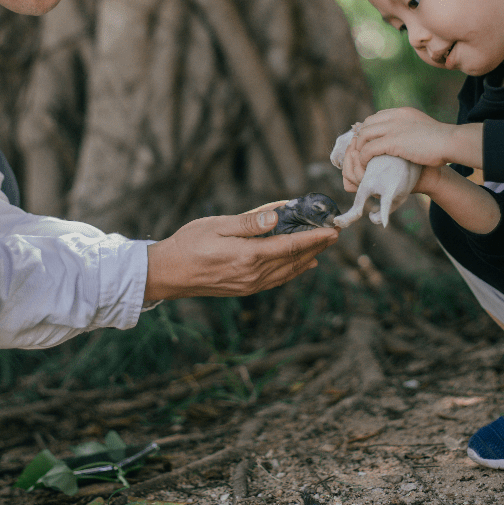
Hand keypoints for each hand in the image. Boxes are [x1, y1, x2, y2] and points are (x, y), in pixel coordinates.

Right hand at [143, 201, 337, 302]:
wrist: (168, 273)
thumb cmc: (189, 244)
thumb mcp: (217, 224)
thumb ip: (249, 222)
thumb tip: (277, 215)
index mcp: (248, 256)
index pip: (290, 247)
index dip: (314, 239)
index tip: (332, 231)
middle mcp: (253, 275)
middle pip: (294, 261)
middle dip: (317, 247)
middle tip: (334, 234)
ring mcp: (249, 285)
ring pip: (288, 273)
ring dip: (308, 259)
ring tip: (323, 247)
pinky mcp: (244, 288)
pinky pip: (277, 280)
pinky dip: (293, 271)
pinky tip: (301, 265)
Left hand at [352, 107, 461, 168]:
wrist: (450, 142)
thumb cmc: (443, 141)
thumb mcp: (423, 128)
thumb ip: (412, 129)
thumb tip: (407, 138)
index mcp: (403, 112)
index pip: (378, 116)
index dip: (370, 129)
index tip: (369, 142)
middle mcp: (395, 116)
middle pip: (367, 123)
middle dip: (361, 138)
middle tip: (362, 152)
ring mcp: (393, 127)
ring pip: (364, 135)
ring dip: (360, 148)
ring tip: (362, 160)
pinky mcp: (392, 141)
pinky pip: (369, 149)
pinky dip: (364, 158)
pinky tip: (366, 165)